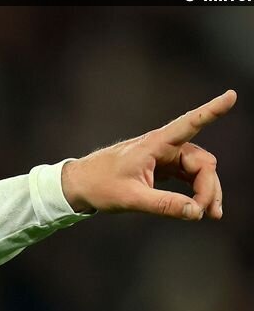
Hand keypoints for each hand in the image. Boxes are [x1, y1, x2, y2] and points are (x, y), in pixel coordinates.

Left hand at [61, 90, 236, 219]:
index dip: (212, 110)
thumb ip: (164, 205)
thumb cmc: (99, 186)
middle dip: (209, 187)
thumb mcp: (131, 198)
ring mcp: (165, 156)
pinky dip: (196, 191)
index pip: (189, 123)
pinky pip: (188, 176)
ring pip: (199, 171)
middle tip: (206, 214)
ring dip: (206, 191)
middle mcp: (163, 146)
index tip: (232, 95)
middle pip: (203, 162)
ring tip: (209, 215)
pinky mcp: (163, 167)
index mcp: (155, 144)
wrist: (79, 185)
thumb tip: (196, 212)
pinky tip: (198, 209)